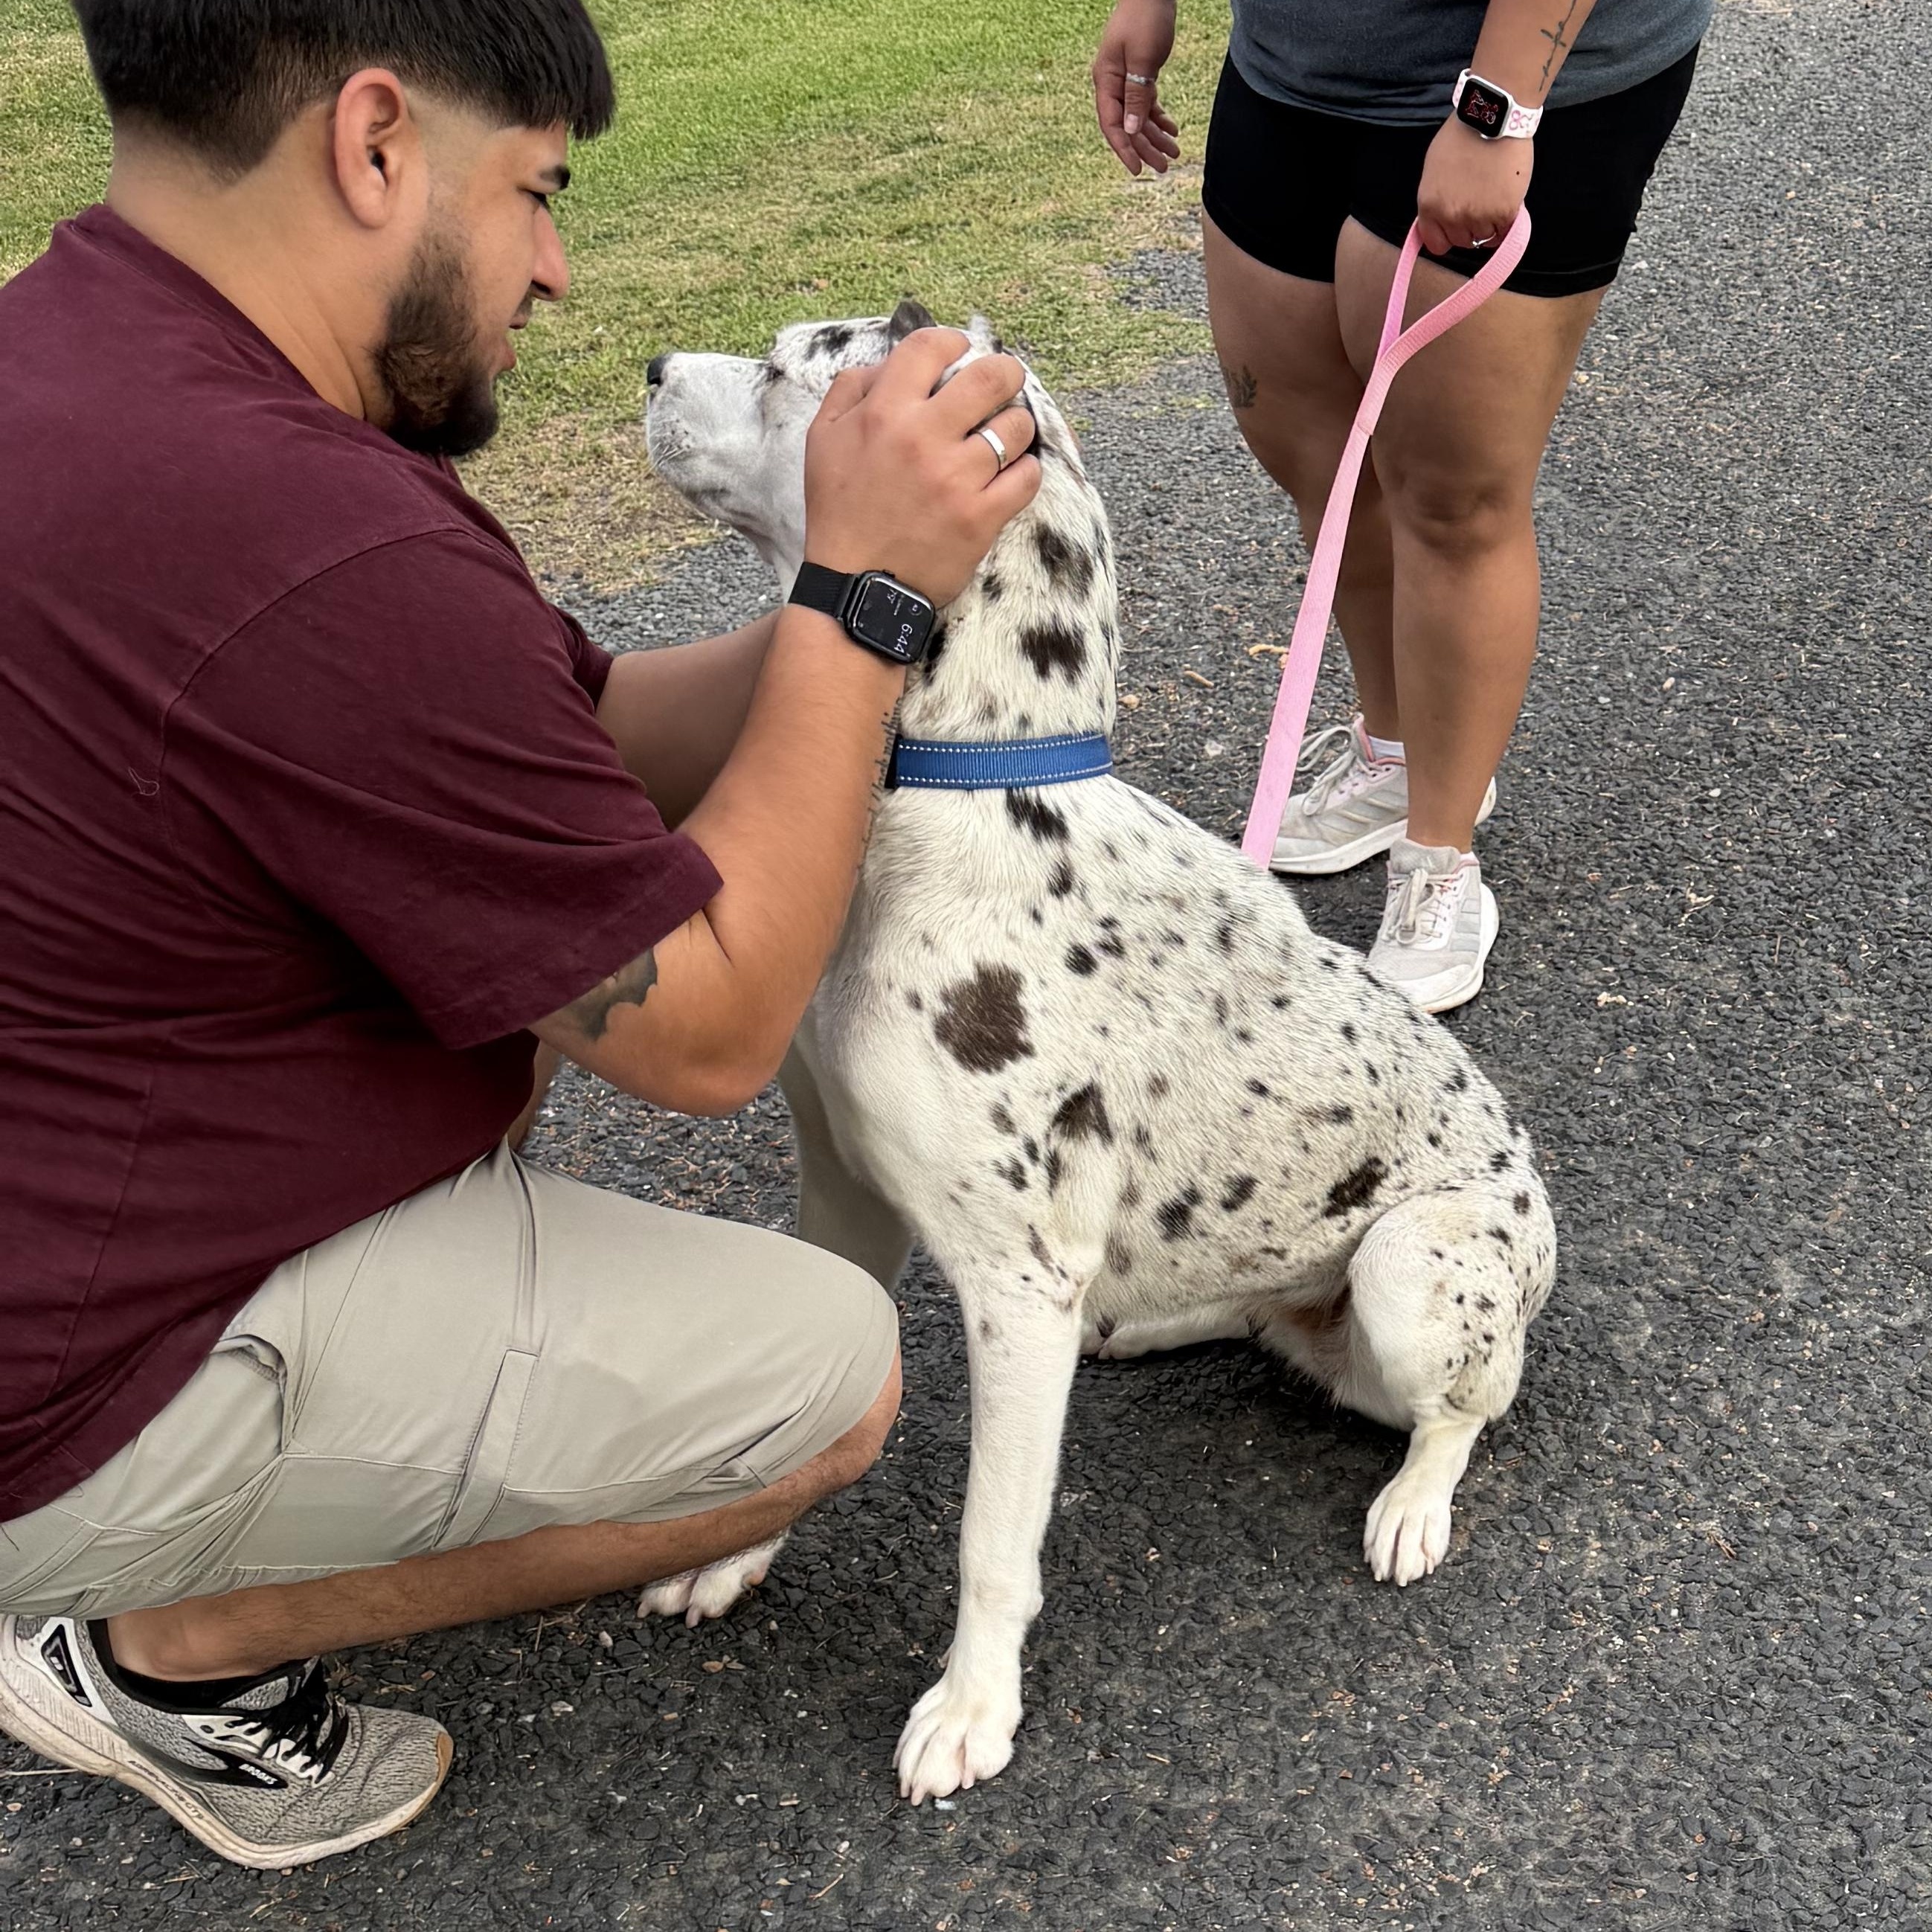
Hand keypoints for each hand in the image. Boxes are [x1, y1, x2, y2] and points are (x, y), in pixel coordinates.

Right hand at [801, 328, 1039, 605]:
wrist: (856, 586)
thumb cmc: (840, 511)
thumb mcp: (823, 440)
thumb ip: (852, 389)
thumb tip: (890, 363)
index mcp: (884, 411)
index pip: (932, 346)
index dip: (954, 342)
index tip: (961, 354)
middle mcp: (923, 436)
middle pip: (991, 376)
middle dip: (1005, 374)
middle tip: (1004, 385)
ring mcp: (956, 477)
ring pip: (1016, 426)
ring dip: (1015, 428)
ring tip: (1004, 440)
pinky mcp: (981, 516)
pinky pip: (1028, 476)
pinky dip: (1025, 472)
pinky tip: (1011, 476)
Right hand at [1092, 0, 1181, 175]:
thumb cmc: (1145, 19)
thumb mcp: (1143, 59)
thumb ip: (1136, 95)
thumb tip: (1131, 130)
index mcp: (1106, 81)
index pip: (1113, 125)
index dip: (1125, 149)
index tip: (1137, 170)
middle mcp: (1112, 84)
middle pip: (1128, 125)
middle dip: (1146, 148)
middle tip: (1164, 167)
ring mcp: (1125, 80)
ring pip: (1139, 117)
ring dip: (1155, 136)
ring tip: (1174, 152)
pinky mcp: (1139, 74)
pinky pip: (1147, 103)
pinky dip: (1158, 117)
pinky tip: (1172, 130)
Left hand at [1415, 117, 1531, 256]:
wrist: (1493, 117)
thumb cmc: (1463, 136)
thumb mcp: (1434, 170)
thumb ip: (1436, 199)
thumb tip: (1441, 220)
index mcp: (1429, 205)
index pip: (1436, 243)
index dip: (1448, 235)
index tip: (1457, 226)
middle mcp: (1451, 215)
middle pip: (1463, 241)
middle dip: (1471, 227)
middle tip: (1481, 203)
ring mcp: (1478, 216)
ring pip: (1484, 238)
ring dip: (1491, 224)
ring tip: (1494, 197)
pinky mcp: (1504, 212)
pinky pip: (1505, 231)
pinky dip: (1507, 220)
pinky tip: (1507, 199)